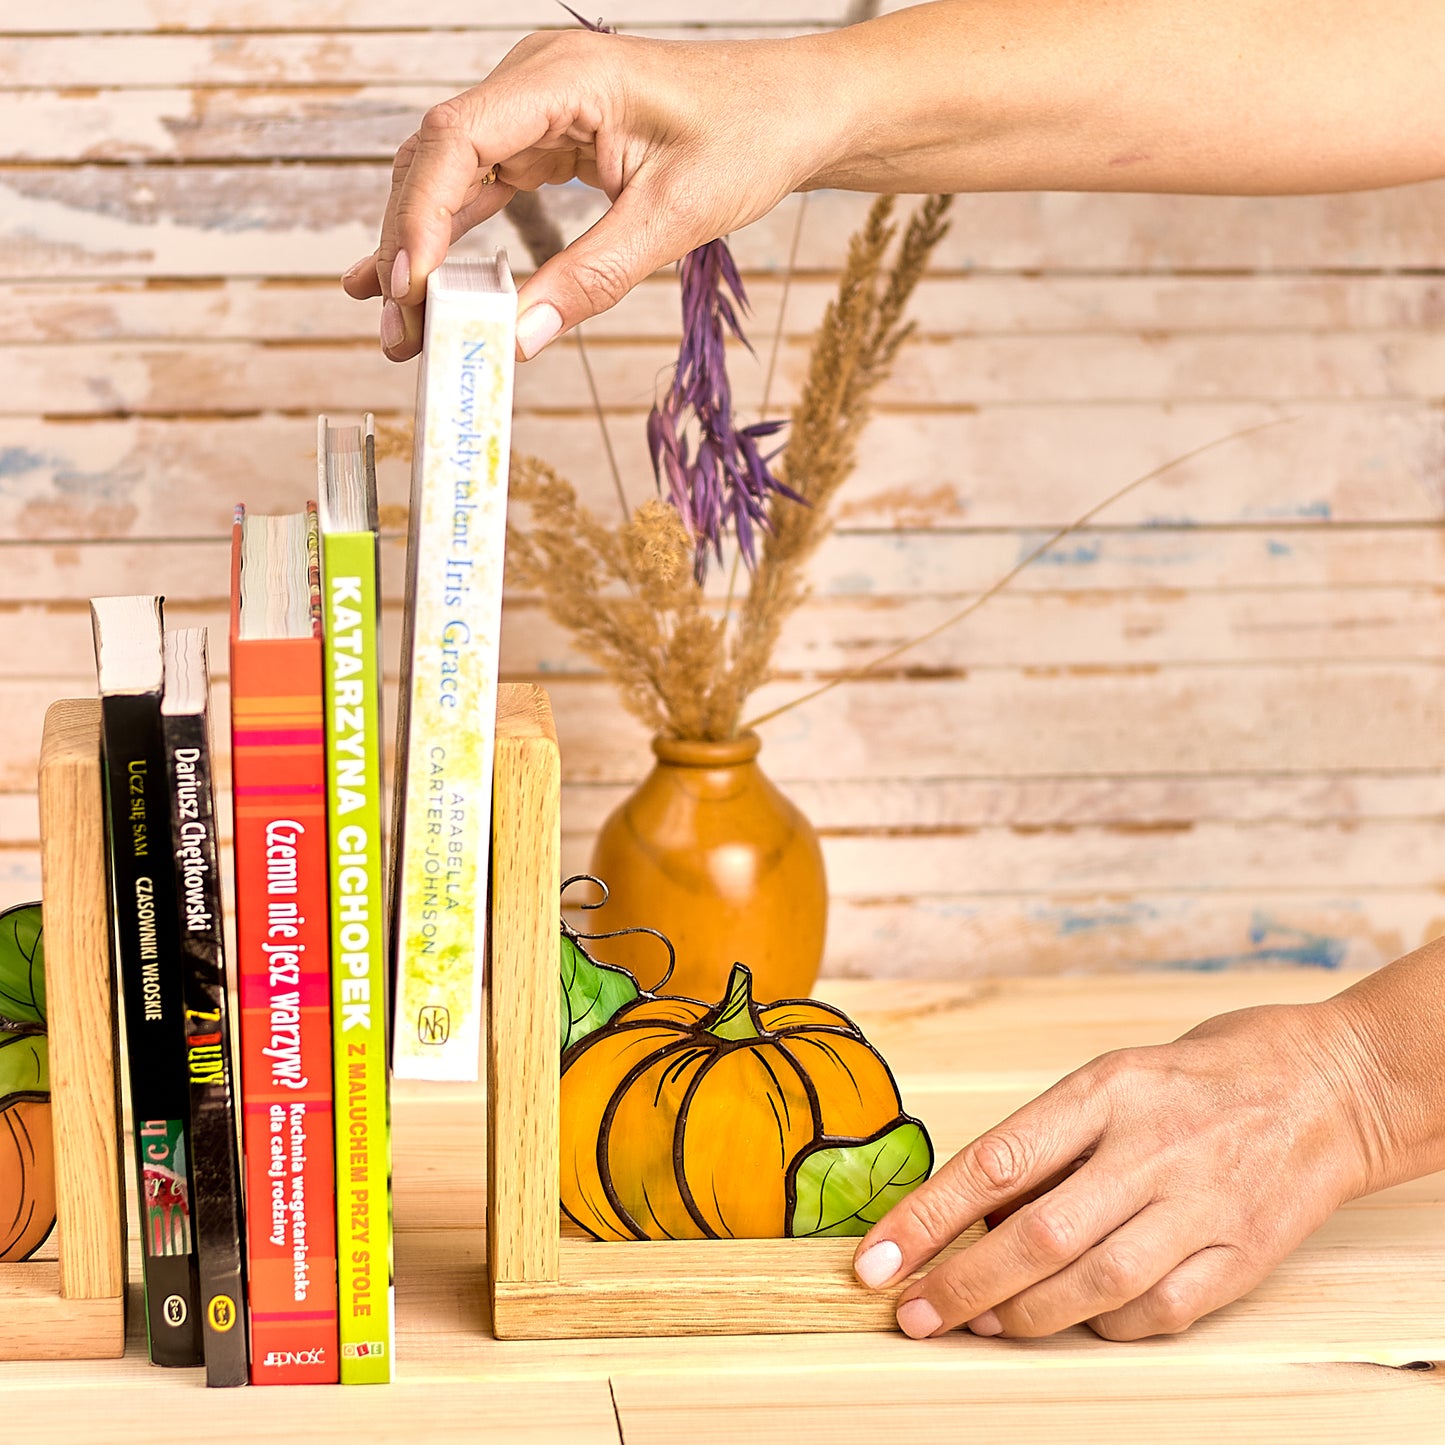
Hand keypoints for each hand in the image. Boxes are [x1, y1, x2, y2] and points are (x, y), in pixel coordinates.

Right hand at [341, 28, 841, 361]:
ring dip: (423, 249)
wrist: (791, 112)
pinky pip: (483, 188)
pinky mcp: (546, 138)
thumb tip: (518, 341)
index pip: (457, 140)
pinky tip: (423, 280)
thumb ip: (591, 279)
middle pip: (437, 162)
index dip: (419, 216)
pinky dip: (455, 237)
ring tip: (400, 325)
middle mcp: (533, 82)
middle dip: (409, 247)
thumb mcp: (672, 218)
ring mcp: (535, 109)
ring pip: (450, 179)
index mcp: (563, 78)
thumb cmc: (747, 140)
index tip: (408, 286)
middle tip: (397, 332)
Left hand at [853, 999, 1382, 1339]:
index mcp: (1106, 1090)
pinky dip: (1103, 1325)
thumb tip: (973, 1215)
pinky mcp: (1244, 1255)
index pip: (996, 1162)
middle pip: (1038, 1235)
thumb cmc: (1200, 1076)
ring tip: (977, 1323)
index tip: (877, 1260)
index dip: (927, 1218)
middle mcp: (1151, 1147)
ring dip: (1022, 1316)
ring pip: (1094, 1285)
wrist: (1330, 1084)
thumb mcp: (1114, 1077)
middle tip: (913, 1314)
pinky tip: (1073, 1321)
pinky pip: (1158, 1312)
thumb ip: (1051, 1142)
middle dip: (961, 1284)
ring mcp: (1203, 1205)